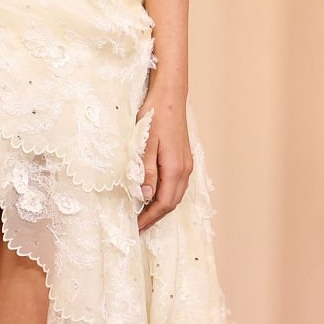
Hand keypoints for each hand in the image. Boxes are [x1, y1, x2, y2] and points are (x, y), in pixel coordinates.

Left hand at [136, 90, 191, 231]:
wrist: (170, 97)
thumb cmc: (155, 117)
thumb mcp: (144, 145)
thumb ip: (146, 172)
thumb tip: (145, 197)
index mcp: (175, 169)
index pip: (163, 204)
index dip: (150, 218)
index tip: (136, 227)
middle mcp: (184, 169)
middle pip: (172, 203)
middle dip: (155, 217)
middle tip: (138, 226)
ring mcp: (186, 164)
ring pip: (176, 195)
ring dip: (161, 207)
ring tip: (144, 215)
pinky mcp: (184, 159)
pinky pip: (177, 185)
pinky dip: (166, 195)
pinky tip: (154, 195)